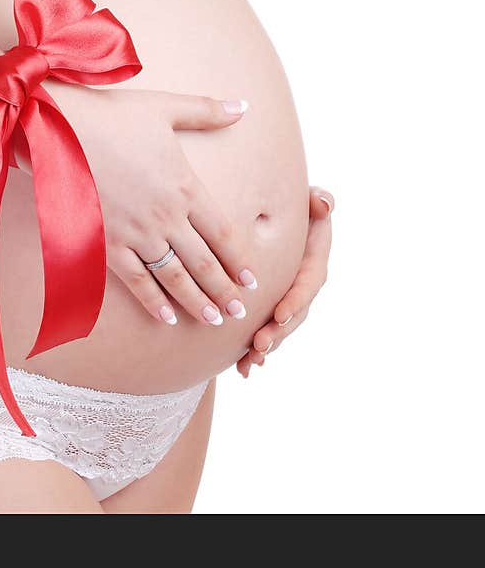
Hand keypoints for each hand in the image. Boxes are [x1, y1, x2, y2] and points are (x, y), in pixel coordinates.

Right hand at [41, 81, 257, 326]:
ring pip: (175, 277)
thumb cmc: (110, 115)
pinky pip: (136, 281)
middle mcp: (165, 216)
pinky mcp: (106, 244)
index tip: (252, 280)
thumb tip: (244, 106)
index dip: (240, 260)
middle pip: (204, 262)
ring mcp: (136, 234)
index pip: (223, 233)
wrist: (55, 130)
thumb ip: (206, 111)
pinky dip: (153, 302)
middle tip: (241, 310)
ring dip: (198, 301)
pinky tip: (168, 318)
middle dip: (225, 290)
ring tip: (214, 320)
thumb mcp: (164, 107)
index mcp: (184, 186)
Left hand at [236, 186, 333, 376]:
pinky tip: (244, 369)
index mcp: (313, 259)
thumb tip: (324, 204)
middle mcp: (303, 283)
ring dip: (267, 346)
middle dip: (279, 332)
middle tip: (260, 344)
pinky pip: (266, 331)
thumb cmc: (289, 204)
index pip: (308, 282)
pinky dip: (255, 352)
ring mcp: (288, 298)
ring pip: (281, 328)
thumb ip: (317, 200)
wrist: (269, 218)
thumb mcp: (305, 197)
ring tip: (250, 361)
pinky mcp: (271, 307)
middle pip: (295, 313)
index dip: (296, 300)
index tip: (279, 313)